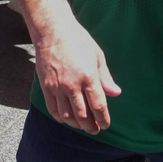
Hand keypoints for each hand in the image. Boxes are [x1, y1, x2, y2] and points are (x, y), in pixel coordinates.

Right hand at [33, 18, 120, 134]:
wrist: (52, 32)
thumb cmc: (78, 41)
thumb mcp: (97, 56)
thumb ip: (106, 77)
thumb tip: (116, 93)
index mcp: (89, 76)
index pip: (98, 105)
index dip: (103, 119)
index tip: (105, 125)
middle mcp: (73, 85)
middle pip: (83, 115)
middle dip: (90, 126)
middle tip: (95, 130)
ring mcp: (58, 87)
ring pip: (67, 115)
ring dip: (76, 125)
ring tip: (82, 126)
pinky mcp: (46, 87)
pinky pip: (53, 109)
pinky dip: (60, 118)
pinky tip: (66, 119)